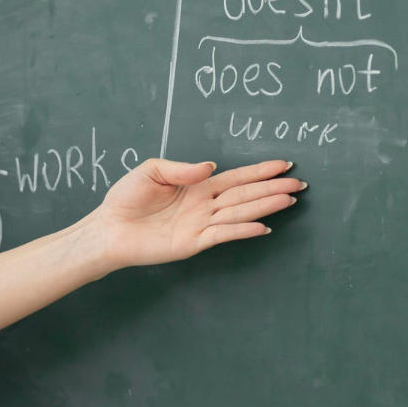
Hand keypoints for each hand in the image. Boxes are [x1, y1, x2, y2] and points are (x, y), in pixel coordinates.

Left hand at [85, 158, 304, 271]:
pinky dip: (243, 229)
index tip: (284, 164)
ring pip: (239, 212)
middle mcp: (203, 205)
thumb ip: (182, 168)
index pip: (235, 177)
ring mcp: (201, 224)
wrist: (107, 228)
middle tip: (299, 184)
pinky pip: (223, 233)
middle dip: (272, 188)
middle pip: (244, 194)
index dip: (259, 171)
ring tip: (289, 199)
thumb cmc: (125, 199)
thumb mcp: (151, 171)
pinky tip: (263, 226)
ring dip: (265, 206)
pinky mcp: (193, 241)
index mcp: (196, 186)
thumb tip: (211, 166)